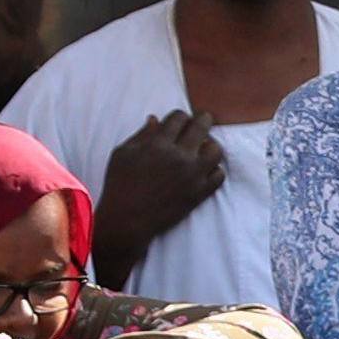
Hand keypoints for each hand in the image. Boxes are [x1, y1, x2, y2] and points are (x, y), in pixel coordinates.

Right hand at [97, 109, 229, 257]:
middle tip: (202, 122)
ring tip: (203, 149)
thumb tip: (155, 119)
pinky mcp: (198, 194)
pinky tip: (204, 170)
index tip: (179, 123)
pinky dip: (214, 170)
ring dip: (210, 146)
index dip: (180, 117)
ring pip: (216, 150)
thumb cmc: (119, 185)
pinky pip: (219, 175)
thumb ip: (142, 135)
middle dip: (202, 120)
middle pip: (203, 126)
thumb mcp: (123, 154)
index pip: (180, 117)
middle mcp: (179, 157)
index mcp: (159, 144)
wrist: (126, 220)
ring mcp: (192, 176)